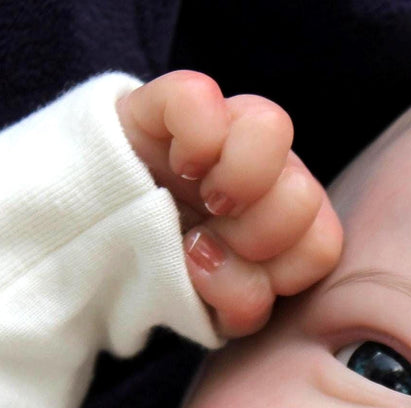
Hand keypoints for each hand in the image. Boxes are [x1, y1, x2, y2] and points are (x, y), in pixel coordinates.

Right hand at [116, 71, 341, 336]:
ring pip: (272, 126)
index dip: (280, 273)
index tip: (233, 278)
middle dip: (254, 234)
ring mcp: (226, 131)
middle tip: (206, 241)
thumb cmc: (162, 276)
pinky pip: (200, 96)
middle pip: (304, 193)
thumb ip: (238, 302)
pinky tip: (176, 165)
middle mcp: (267, 173)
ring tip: (198, 199)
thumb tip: (213, 259)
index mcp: (286, 225)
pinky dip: (190, 137)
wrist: (89, 242)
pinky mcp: (172, 103)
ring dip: (233, 179)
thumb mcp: (208, 309)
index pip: (321, 246)